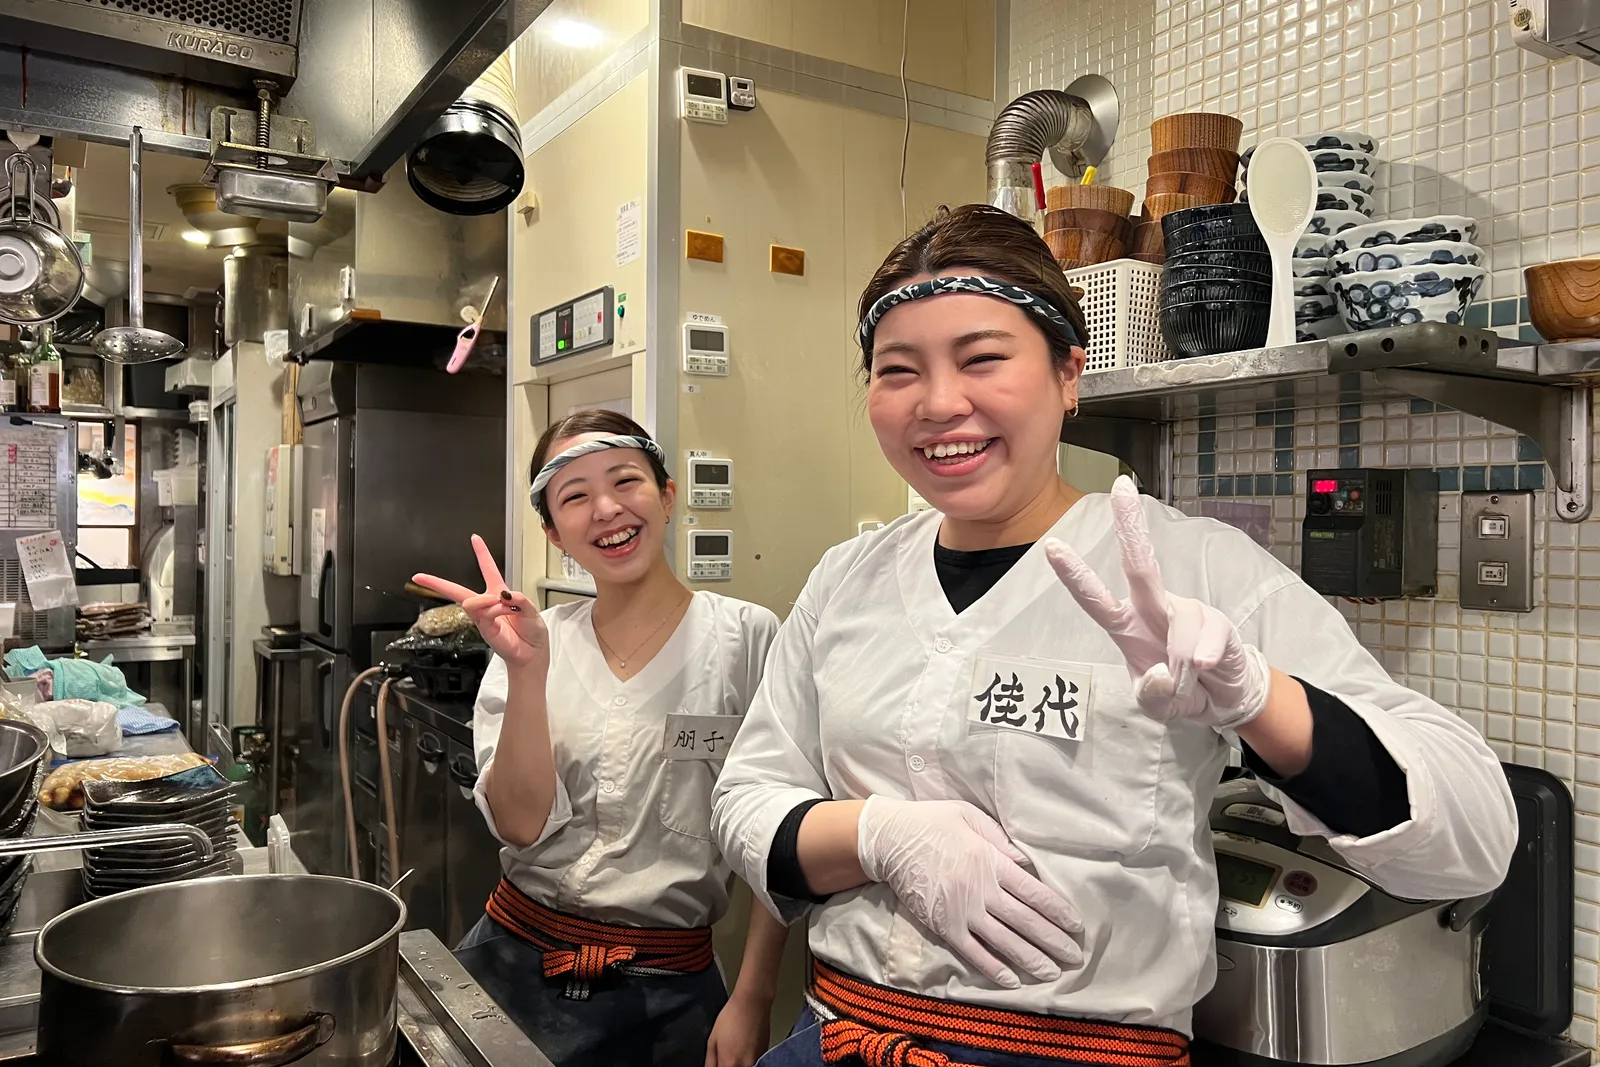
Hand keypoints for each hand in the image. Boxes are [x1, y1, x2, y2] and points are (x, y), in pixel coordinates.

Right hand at [413, 535, 549, 670]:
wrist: (533, 654)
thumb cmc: (531, 632)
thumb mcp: (530, 608)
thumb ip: (519, 599)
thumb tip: (504, 595)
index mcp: (500, 593)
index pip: (489, 569)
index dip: (482, 553)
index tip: (475, 538)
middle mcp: (488, 604)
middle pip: (458, 590)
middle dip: (437, 583)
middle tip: (420, 576)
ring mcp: (484, 617)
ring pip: (471, 601)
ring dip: (487, 599)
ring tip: (503, 604)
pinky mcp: (484, 629)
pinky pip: (484, 614)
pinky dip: (496, 609)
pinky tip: (507, 611)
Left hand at [704, 990, 770, 1066]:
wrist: (752, 1003)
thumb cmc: (732, 1016)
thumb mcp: (712, 1039)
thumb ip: (710, 1061)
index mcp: (730, 1063)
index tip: (718, 1063)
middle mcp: (745, 1065)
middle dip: (728, 1066)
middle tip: (725, 1056)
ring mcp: (758, 1061)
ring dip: (738, 1064)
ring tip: (735, 1051)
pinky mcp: (765, 1054)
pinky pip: (754, 1063)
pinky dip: (747, 1060)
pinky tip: (744, 1048)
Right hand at [857, 796, 1082, 988]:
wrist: (889, 840)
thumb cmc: (932, 822)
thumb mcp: (969, 816)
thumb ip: (999, 840)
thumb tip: (1026, 863)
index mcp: (990, 861)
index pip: (1033, 892)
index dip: (1057, 911)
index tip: (1076, 925)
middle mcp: (980, 890)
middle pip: (1025, 921)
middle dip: (1052, 940)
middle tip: (1074, 957)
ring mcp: (961, 911)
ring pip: (1003, 941)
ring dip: (1030, 959)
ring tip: (1051, 973)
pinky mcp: (943, 926)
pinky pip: (973, 952)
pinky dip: (993, 968)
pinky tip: (1012, 981)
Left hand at [1044, 475, 1270, 728]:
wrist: (1225, 699)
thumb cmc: (1182, 690)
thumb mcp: (1157, 704)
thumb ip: (1153, 693)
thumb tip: (1163, 672)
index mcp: (1127, 625)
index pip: (1095, 598)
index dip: (1075, 574)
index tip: (1052, 544)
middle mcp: (1154, 608)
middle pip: (1140, 564)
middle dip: (1130, 525)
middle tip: (1120, 486)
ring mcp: (1187, 611)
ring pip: (1179, 625)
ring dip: (1182, 664)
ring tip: (1189, 677)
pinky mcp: (1217, 622)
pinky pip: (1206, 640)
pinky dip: (1203, 661)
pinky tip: (1206, 668)